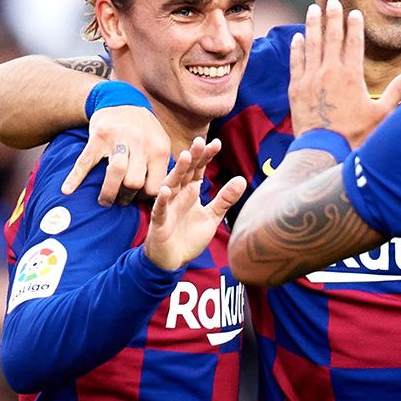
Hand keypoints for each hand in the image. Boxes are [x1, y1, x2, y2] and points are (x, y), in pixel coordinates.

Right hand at [61, 105, 170, 206]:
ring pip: (115, 173)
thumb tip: (162, 193)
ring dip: (108, 193)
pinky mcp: (98, 137)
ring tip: (104, 201)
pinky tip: (67, 190)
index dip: (146, 197)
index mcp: (158, 149)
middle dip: (126, 197)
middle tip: (121, 201)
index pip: (155, 185)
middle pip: (135, 182)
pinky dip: (75, 177)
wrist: (122, 100)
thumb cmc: (144, 129)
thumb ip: (161, 166)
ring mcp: (119, 140)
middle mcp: (141, 144)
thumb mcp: (160, 142)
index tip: (138, 198)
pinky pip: (85, 161)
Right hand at [143, 137, 246, 270]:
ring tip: (184, 156)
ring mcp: (168, 207)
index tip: (217, 142)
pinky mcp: (159, 222)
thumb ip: (225, 199)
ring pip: (171, 185)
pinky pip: (159, 209)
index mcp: (190, 191)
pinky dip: (162, 200)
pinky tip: (165, 191)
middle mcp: (178, 195)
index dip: (206, 157)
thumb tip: (242, 179)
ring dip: (177, 171)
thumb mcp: (212, 216)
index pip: (199, 169)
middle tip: (199, 140)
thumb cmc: (189, 236)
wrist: (172, 260)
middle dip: (192, 157)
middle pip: (185, 172)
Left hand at [289, 0, 400, 146]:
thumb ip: (396, 91)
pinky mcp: (296, 88)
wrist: (323, 150)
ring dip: (313, 25)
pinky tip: (298, 37)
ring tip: (313, 9)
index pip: (353, 43)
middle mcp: (330, 71)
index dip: (354, 26)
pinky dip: (297, 48)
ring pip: (311, 45)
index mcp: (351, 75)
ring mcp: (310, 78)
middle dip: (333, 17)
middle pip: (331, 37)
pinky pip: (296, 62)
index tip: (354, 13)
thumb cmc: (354, 135)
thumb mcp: (381, 114)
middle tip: (332, 1)